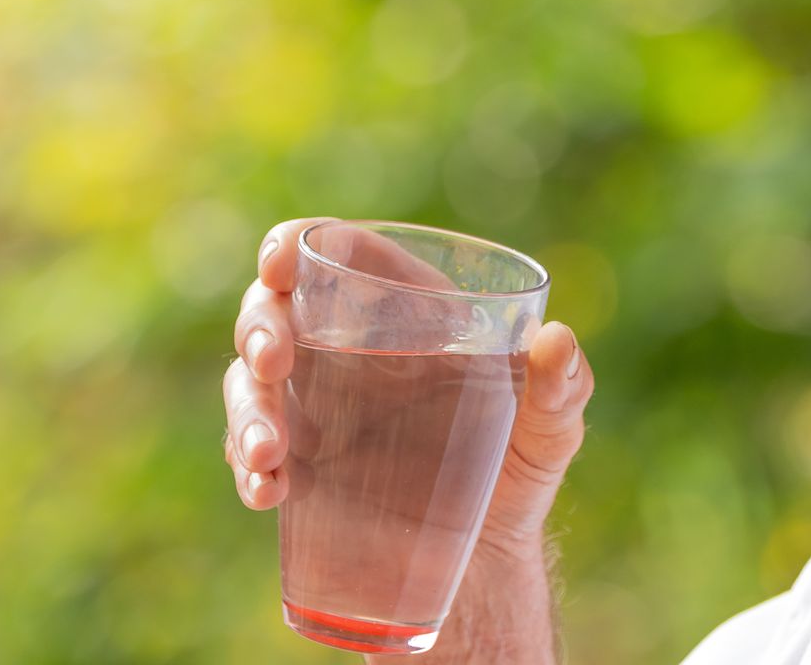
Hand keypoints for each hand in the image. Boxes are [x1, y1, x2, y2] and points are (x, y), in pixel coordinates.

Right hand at [222, 218, 594, 659]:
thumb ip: (562, 388)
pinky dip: (248, 468)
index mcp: (410, 315)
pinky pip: (252, 454)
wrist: (486, 566)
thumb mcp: (552, 430)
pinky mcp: (299, 467)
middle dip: (260, 325)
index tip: (279, 260)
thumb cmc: (521, 472)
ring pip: (252, 382)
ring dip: (248, 408)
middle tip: (275, 362)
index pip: (344, 255)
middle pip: (279, 309)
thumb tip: (557, 340)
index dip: (299, 243)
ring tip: (270, 453)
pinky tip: (268, 491)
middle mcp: (353, 351)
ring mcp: (318, 409)